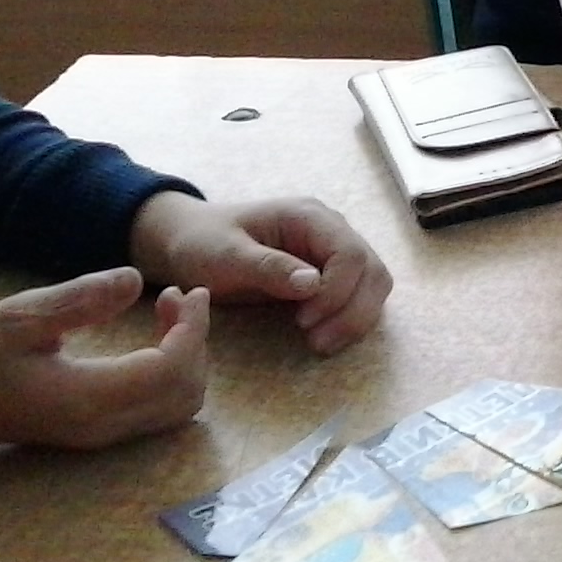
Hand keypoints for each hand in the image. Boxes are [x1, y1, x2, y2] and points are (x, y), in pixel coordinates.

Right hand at [0, 270, 208, 450]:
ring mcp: (102, 436)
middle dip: (195, 341)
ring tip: (169, 313)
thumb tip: (135, 280)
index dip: (193, 330)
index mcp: (86, 399)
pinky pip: (159, 409)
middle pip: (186, 391)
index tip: (192, 292)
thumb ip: (80, 300)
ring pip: (178, 405)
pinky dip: (173, 373)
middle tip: (179, 298)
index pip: (170, 370)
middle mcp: (102, 427)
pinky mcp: (99, 432)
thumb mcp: (21, 316)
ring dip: (188, 357)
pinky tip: (155, 339)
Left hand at [128, 191, 391, 354]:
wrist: (188, 240)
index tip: (304, 322)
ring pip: (373, 285)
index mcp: (309, 217)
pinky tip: (322, 336)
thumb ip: (267, 267)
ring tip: (320, 344)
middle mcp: (331, 230)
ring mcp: (333, 251)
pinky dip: (349, 319)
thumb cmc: (202, 243)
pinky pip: (358, 295)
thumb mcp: (224, 256)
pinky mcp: (330, 273)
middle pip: (372, 270)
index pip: (350, 253)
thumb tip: (314, 284)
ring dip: (356, 318)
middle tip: (318, 343)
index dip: (337, 292)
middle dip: (354, 311)